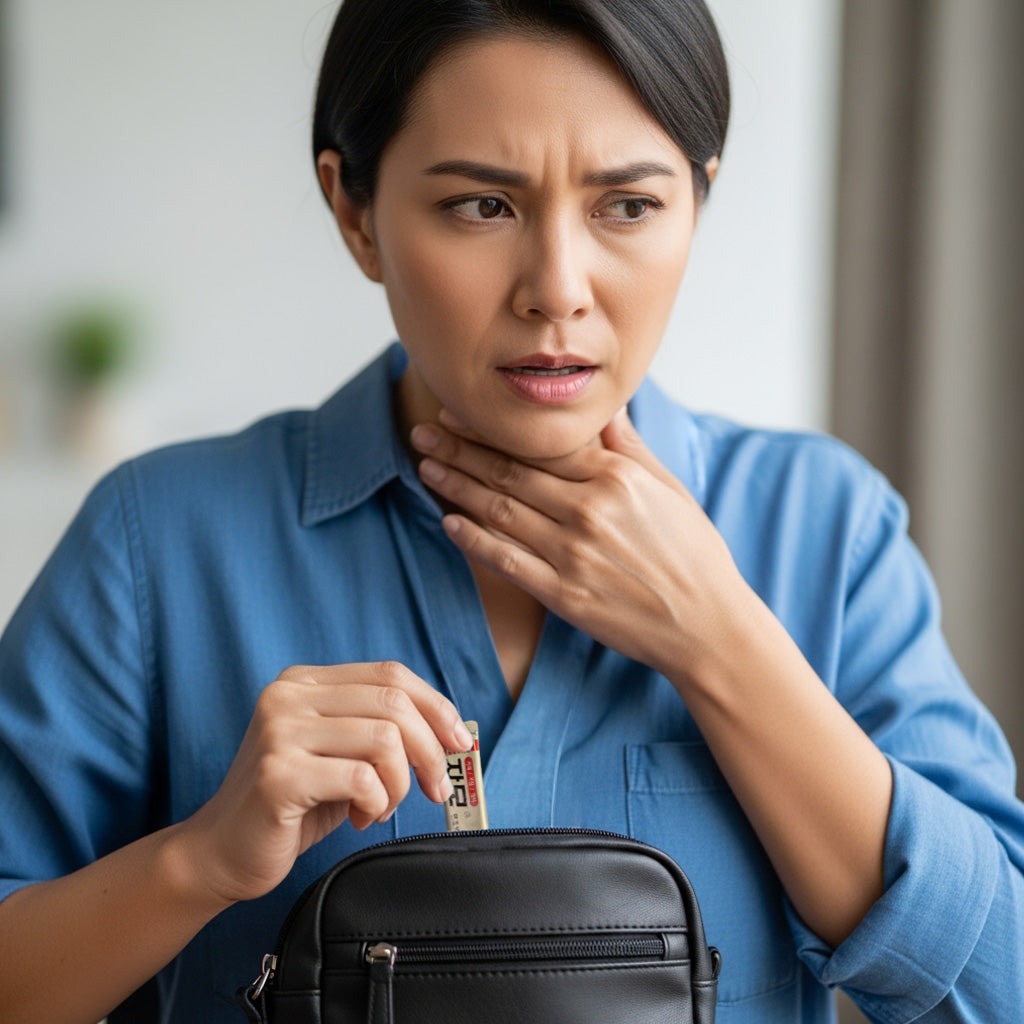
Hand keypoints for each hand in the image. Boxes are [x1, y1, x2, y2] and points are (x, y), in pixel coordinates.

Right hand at [180, 662, 471, 905]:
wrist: (221, 853)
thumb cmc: (293, 804)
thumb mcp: (342, 754)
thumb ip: (383, 731)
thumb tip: (452, 732)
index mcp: (305, 681)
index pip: (390, 673)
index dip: (436, 706)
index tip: (460, 742)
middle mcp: (288, 696)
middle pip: (393, 703)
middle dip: (430, 750)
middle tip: (435, 789)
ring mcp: (279, 732)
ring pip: (384, 741)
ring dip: (399, 784)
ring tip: (381, 807)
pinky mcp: (277, 774)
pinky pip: (361, 779)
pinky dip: (376, 803)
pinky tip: (359, 818)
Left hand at [411, 408, 750, 680]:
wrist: (708, 625)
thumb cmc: (693, 555)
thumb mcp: (669, 489)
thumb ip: (629, 447)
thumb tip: (606, 407)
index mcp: (617, 477)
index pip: (540, 442)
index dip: (492, 428)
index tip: (459, 414)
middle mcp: (590, 510)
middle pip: (510, 472)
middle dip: (460, 450)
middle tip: (423, 431)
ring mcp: (574, 554)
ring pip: (501, 511)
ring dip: (458, 487)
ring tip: (426, 466)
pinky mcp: (565, 594)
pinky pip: (507, 561)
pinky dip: (475, 540)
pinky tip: (449, 523)